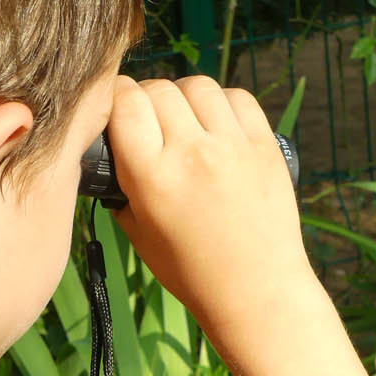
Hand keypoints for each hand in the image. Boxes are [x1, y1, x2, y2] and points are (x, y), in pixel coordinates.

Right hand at [106, 75, 316, 337]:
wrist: (256, 290)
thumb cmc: (191, 270)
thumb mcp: (137, 232)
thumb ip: (121, 185)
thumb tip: (110, 149)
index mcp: (152, 177)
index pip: (125, 102)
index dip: (115, 98)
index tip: (116, 110)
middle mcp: (192, 153)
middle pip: (158, 88)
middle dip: (146, 98)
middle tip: (149, 121)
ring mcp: (232, 145)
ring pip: (197, 85)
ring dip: (183, 96)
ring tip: (184, 120)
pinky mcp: (265, 145)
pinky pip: (238, 97)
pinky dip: (222, 102)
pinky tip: (216, 123)